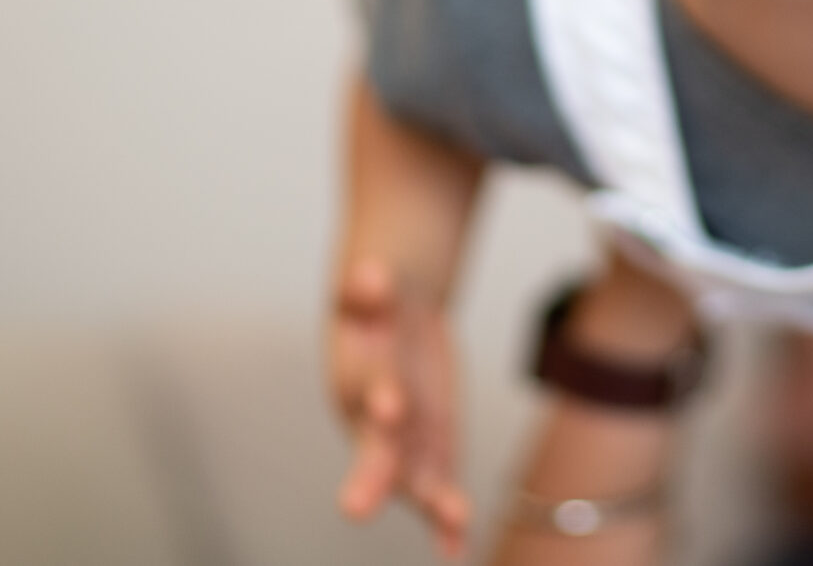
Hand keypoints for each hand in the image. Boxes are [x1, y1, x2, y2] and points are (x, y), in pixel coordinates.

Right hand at [329, 256, 470, 556]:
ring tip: (456, 521)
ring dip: (431, 502)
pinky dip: (445, 523)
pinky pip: (437, 492)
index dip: (379, 396)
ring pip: (412, 479)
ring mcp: (401, 444)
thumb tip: (371, 274)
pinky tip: (455, 550)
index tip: (390, 409)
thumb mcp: (371, 291)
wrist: (389, 324)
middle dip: (373, 476)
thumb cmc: (377, 310)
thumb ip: (368, 289)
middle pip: (376, 449)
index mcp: (356, 378)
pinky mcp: (428, 455)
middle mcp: (373, 421)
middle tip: (357, 508)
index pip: (366, 388)